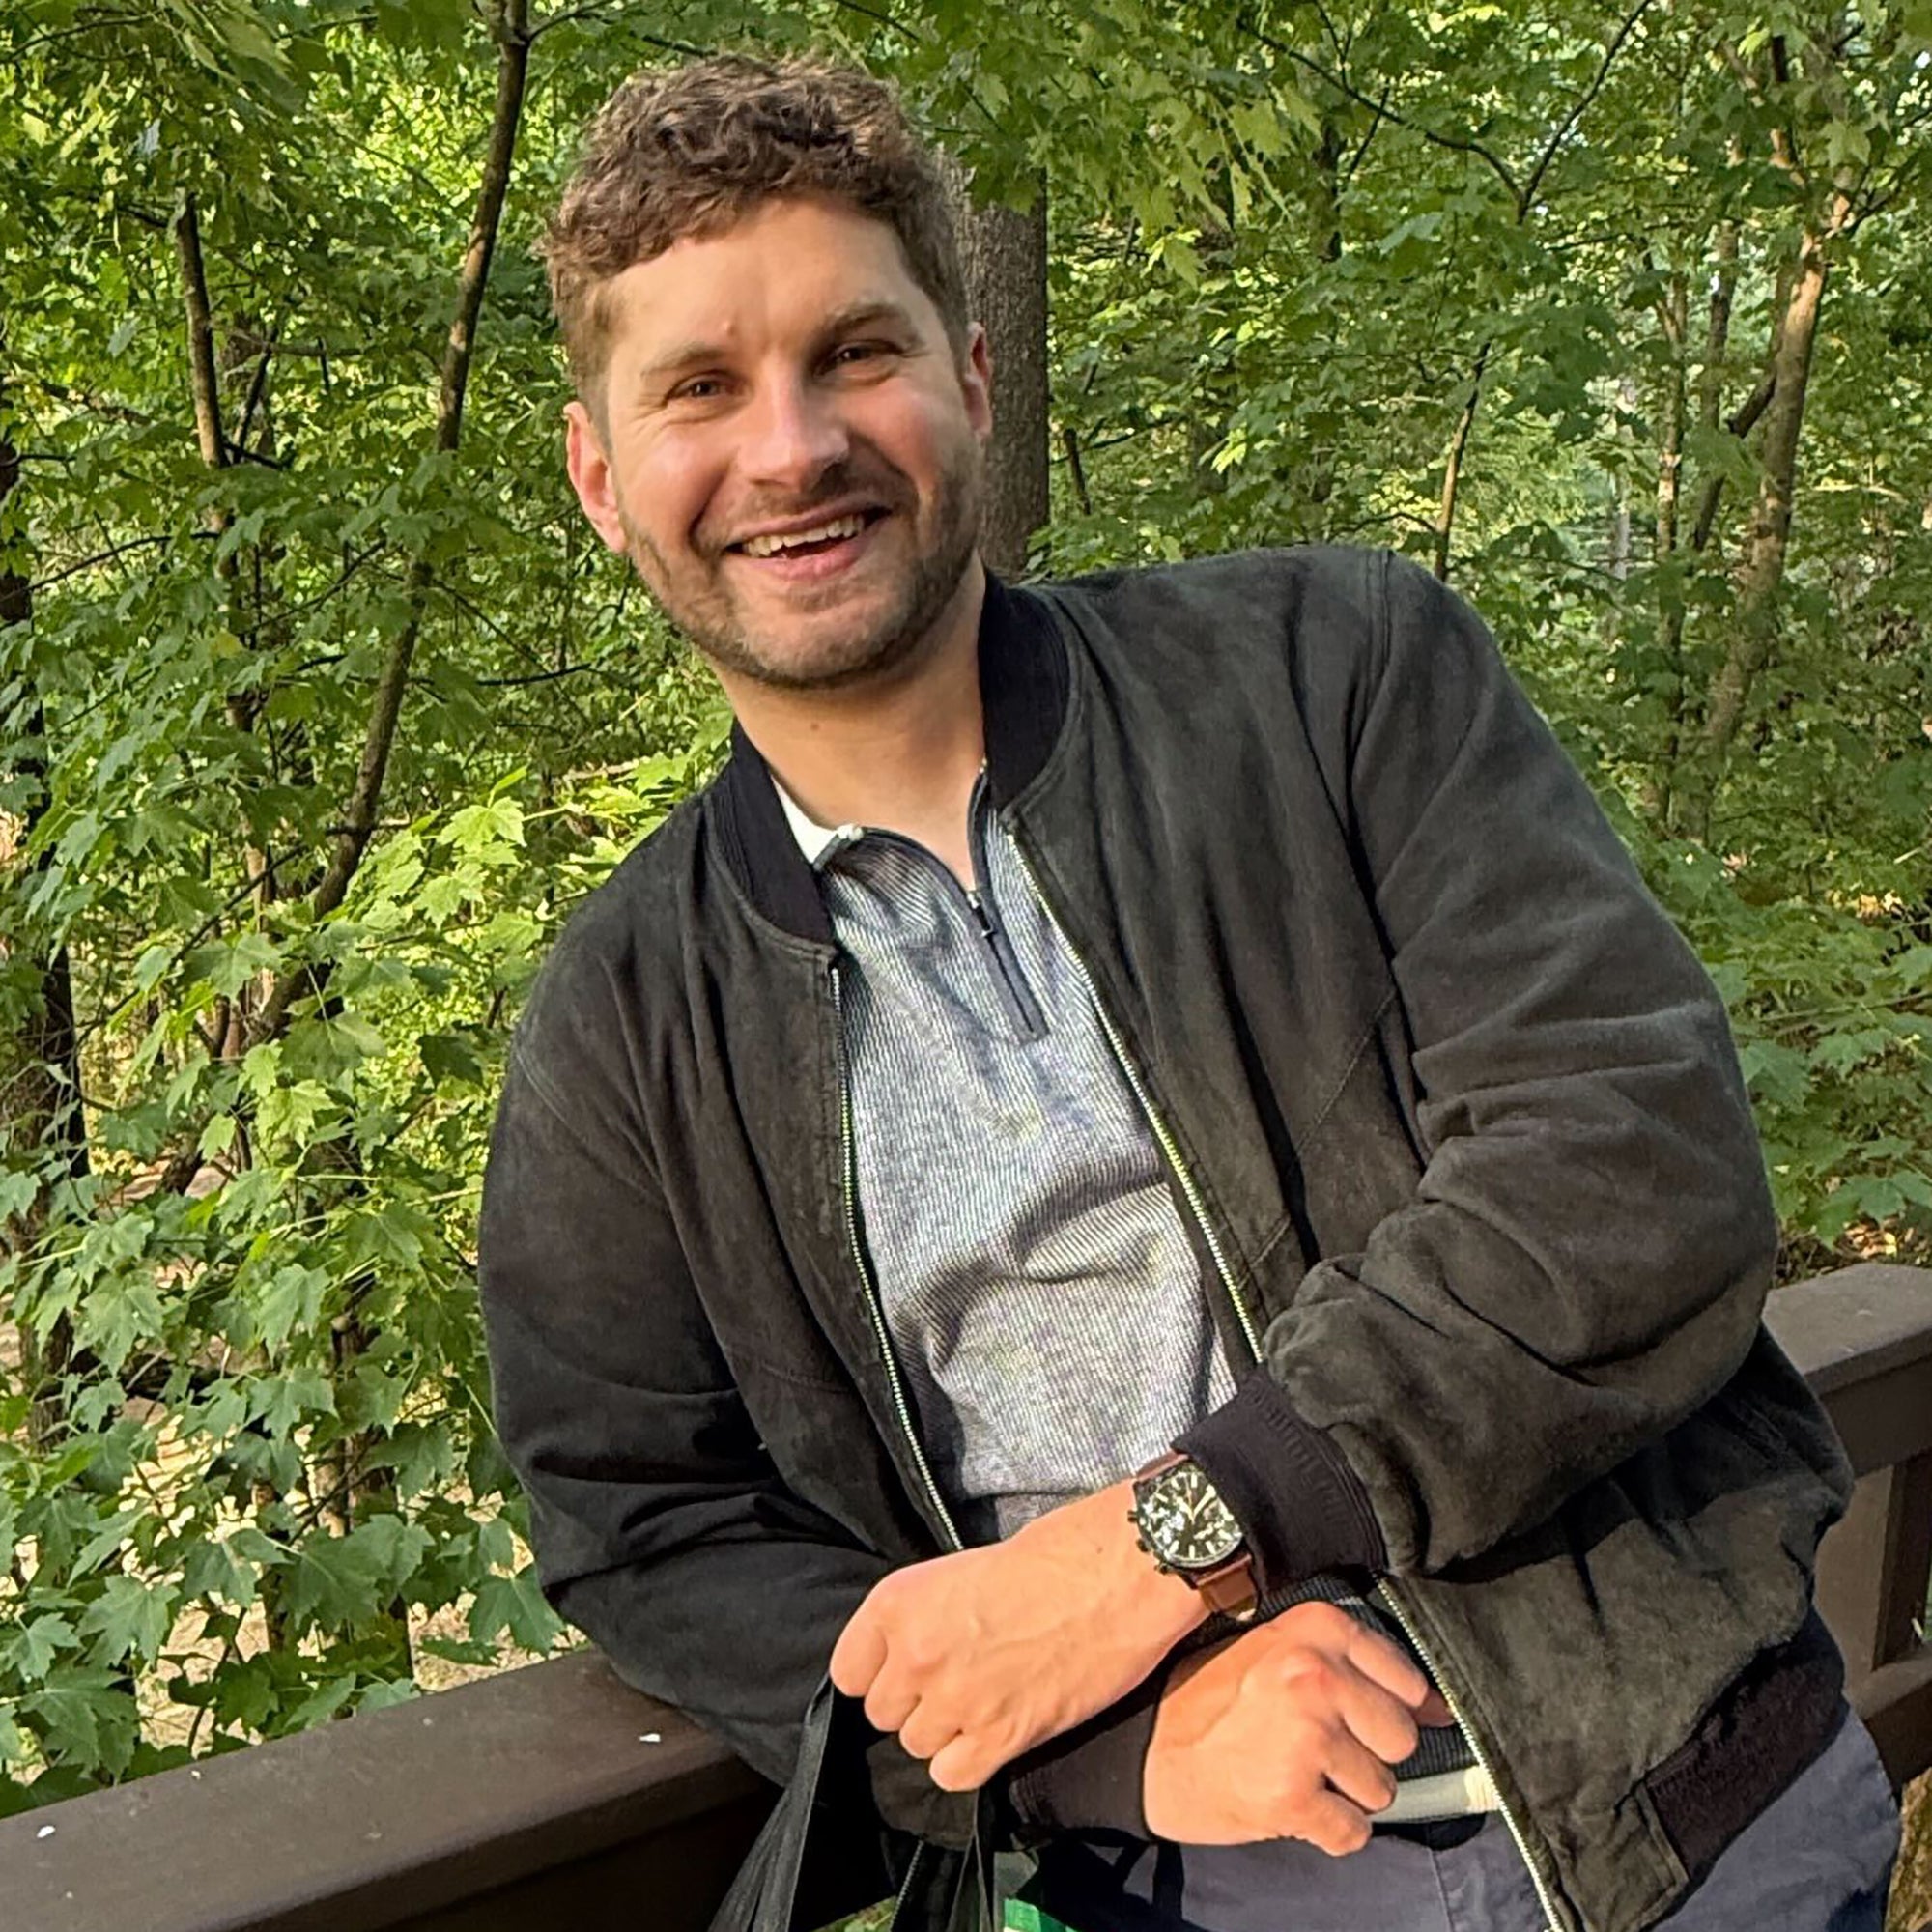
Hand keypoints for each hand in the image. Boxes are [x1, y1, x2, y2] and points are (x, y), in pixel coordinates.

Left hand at [829, 1480, 1203, 1791]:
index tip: (902, 1671)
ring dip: (946, 1731)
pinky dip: (970, 1761)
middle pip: (884, 1714)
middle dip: (917, 1702)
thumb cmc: (1053, 1556)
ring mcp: (956, 1699)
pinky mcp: (1001, 1736)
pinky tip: (994, 1733)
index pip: (848, 1672)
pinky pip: (954, 1774)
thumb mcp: (963, 1568)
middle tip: (958, 1680)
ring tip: (983, 1702)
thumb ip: (926, 1614)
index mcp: (898, 1602)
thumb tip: (915, 1652)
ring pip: (917, 1746)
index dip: (879, 1674)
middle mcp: (915, 1654)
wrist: (1118, 1573)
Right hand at [1142, 1601, 1454, 1852]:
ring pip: (1381, 1790)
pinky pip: (1352, 1832)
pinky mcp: (1292, 1795)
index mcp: (1315, 1627)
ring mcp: (1305, 1735)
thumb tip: (1437, 1707)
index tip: (1357, 1719)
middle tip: (1315, 1748)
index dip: (1388, 1708)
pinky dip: (1327, 1830)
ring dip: (1345, 1793)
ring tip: (1294, 1770)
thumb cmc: (1212, 1702)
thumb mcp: (1276, 1652)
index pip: (1407, 1680)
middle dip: (1368, 1754)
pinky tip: (1290, 1803)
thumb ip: (1351, 1666)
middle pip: (1401, 1738)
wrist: (1148, 1755)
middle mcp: (1315, 1674)